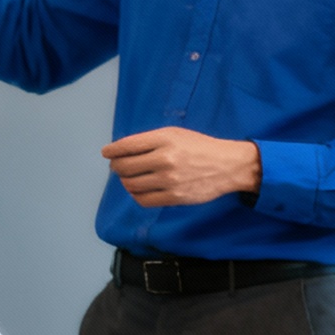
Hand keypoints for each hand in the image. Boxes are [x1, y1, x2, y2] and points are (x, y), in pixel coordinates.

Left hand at [102, 128, 261, 206]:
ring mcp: (169, 180)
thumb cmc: (201, 147)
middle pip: (125, 166)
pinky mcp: (174, 197)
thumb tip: (123, 150)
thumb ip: (150, 141)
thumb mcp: (176, 134)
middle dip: (116, 166)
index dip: (112, 151)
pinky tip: (138, 190)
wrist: (228, 166)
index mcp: (164, 139)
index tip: (107, 153)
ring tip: (128, 178)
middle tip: (116, 166)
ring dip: (125, 181)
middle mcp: (165, 159)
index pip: (127, 146)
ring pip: (132, 184)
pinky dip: (136, 195)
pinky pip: (144, 200)